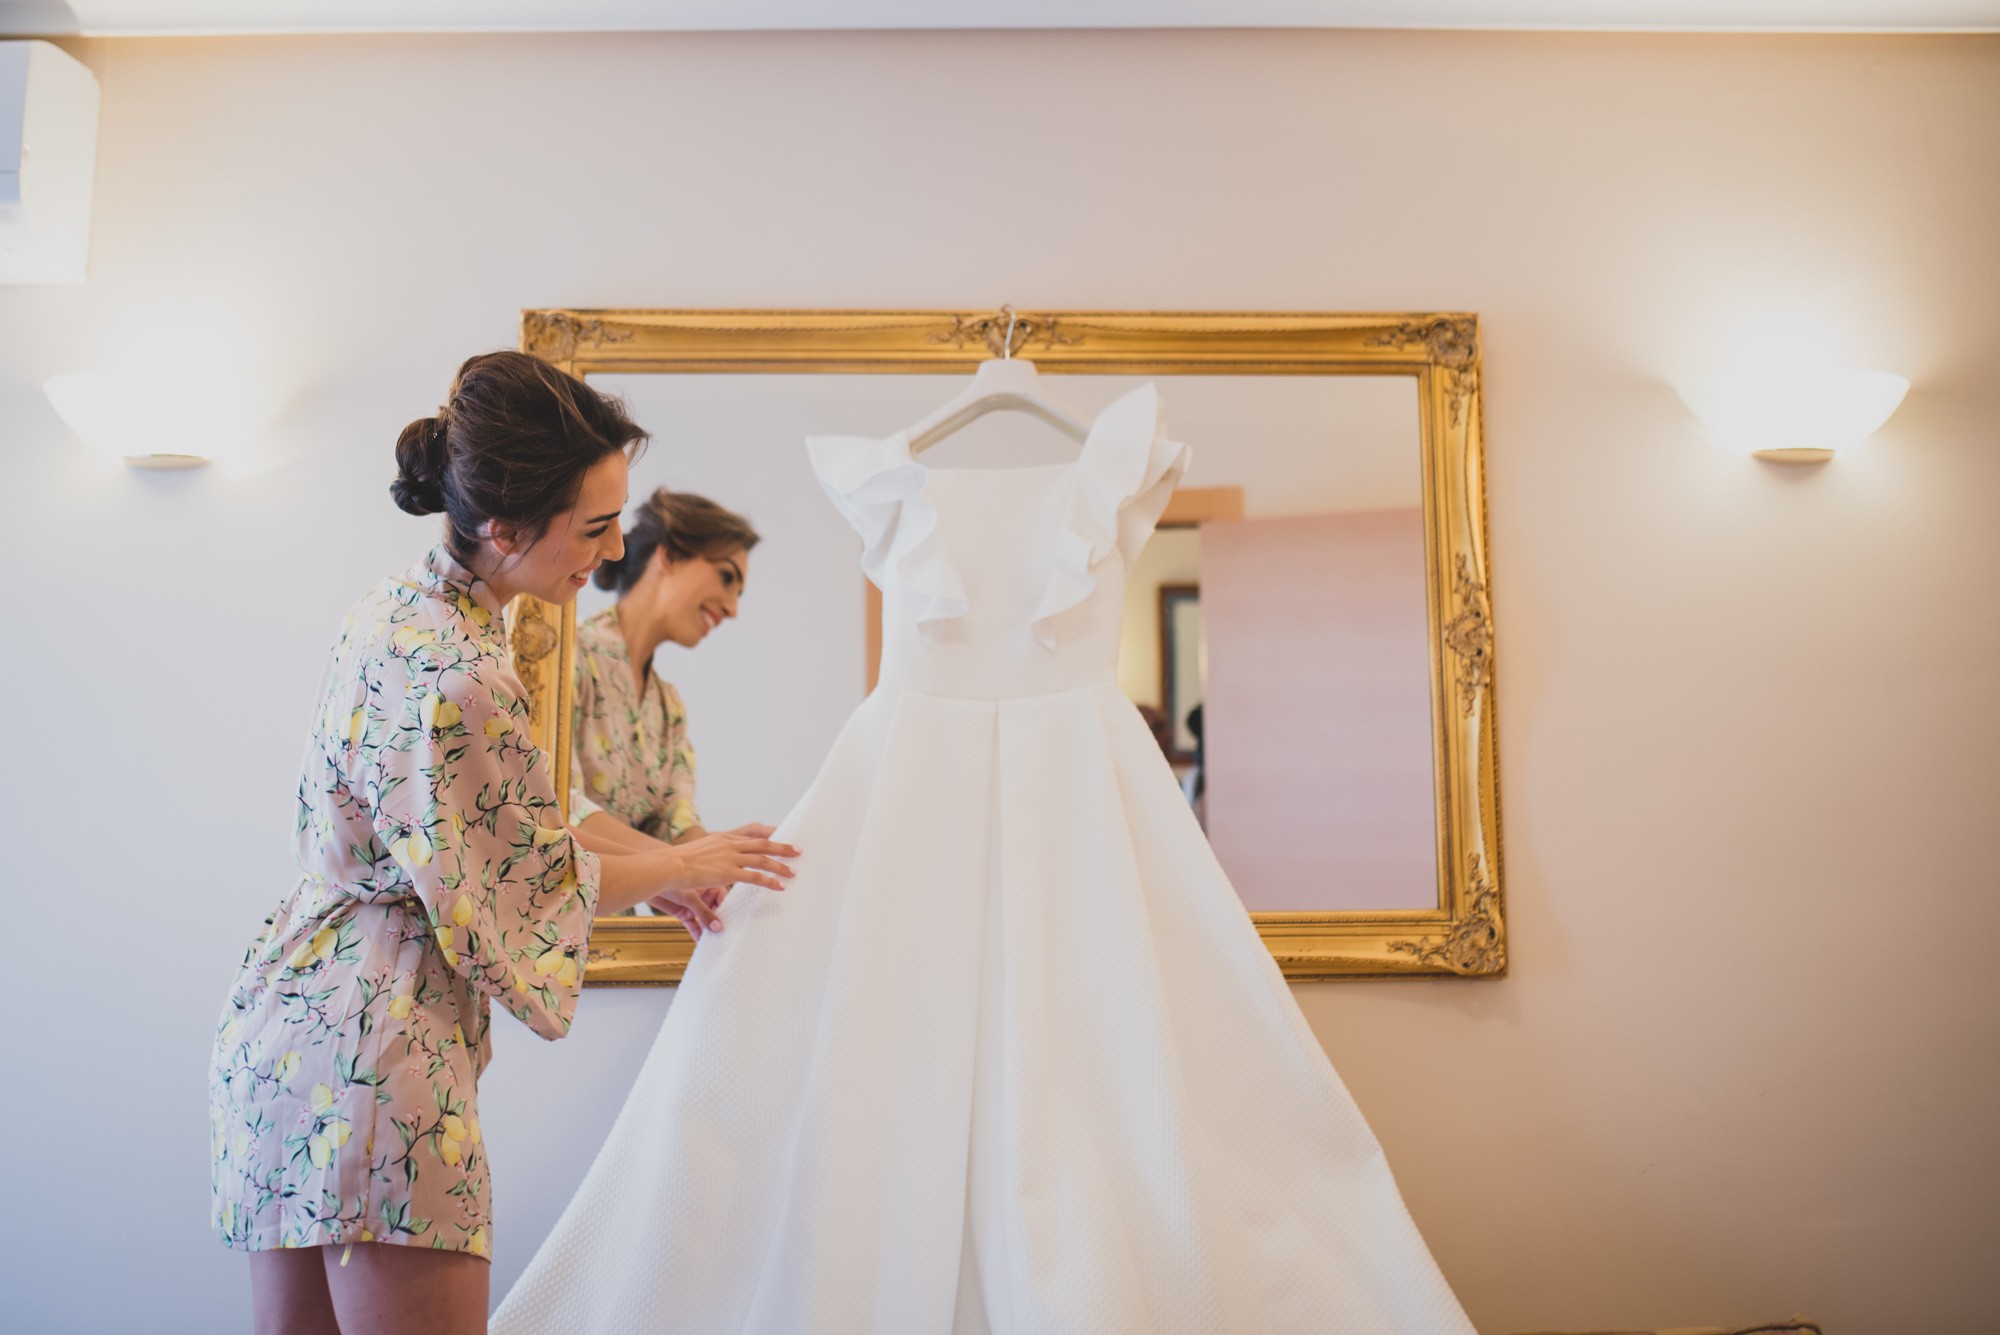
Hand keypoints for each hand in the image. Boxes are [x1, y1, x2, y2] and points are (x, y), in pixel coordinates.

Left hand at [648, 886, 727, 939]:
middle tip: (727, 936)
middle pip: (716, 912)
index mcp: (710, 883)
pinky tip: (701, 943)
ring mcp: (693, 905)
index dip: (730, 911)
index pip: (724, 899)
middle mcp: (704, 895)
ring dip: (709, 931)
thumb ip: (704, 913)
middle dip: (720, 924)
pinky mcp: (683, 913)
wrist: (647, 880)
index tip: (735, 923)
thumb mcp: (690, 897)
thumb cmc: (669, 878)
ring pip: (705, 920)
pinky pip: (693, 925)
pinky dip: (697, 934)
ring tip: (715, 942)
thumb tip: (717, 928)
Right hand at [649, 831, 800, 934]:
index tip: (781, 841)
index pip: (752, 838)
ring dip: (780, 866)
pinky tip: (779, 886)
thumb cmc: (676, 863)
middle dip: (783, 848)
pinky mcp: (729, 872)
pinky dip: (770, 881)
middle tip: (798, 851)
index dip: (768, 840)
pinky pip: (756, 877)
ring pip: (763, 859)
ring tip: (793, 872)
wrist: (669, 865)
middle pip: (763, 844)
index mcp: (723, 839)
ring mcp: (731, 858)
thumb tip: (713, 868)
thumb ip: (710, 859)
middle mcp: (730, 845)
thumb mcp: (697, 855)